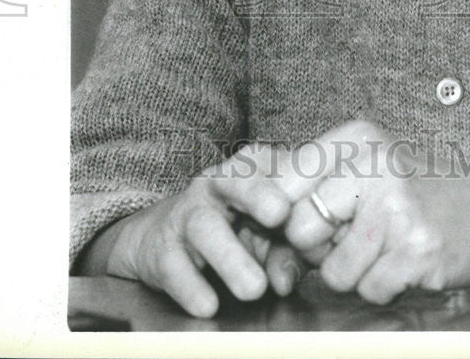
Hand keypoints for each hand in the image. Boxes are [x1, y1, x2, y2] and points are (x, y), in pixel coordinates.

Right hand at [98, 147, 302, 315]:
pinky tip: (209, 305)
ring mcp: (187, 215)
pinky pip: (175, 266)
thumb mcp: (269, 236)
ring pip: (205, 227)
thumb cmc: (237, 231)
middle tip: (279, 214)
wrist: (166, 240)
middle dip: (257, 194)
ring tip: (254, 288)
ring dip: (231, 258)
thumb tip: (286, 281)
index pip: (273, 165)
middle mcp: (217, 185)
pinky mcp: (162, 251)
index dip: (292, 179)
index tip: (307, 199)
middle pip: (236, 181)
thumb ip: (287, 253)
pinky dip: (192, 287)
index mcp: (252, 171)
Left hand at [271, 121, 469, 303]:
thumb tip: (257, 217)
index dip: (282, 216)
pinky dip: (383, 288)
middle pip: (301, 230)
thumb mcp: (370, 165)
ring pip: (334, 272)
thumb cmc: (421, 191)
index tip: (299, 226)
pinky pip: (369, 291)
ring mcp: (398, 208)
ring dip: (355, 274)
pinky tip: (407, 262)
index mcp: (357, 138)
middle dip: (319, 250)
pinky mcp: (419, 250)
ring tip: (387, 249)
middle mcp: (374, 165)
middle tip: (353, 239)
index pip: (283, 183)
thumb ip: (317, 182)